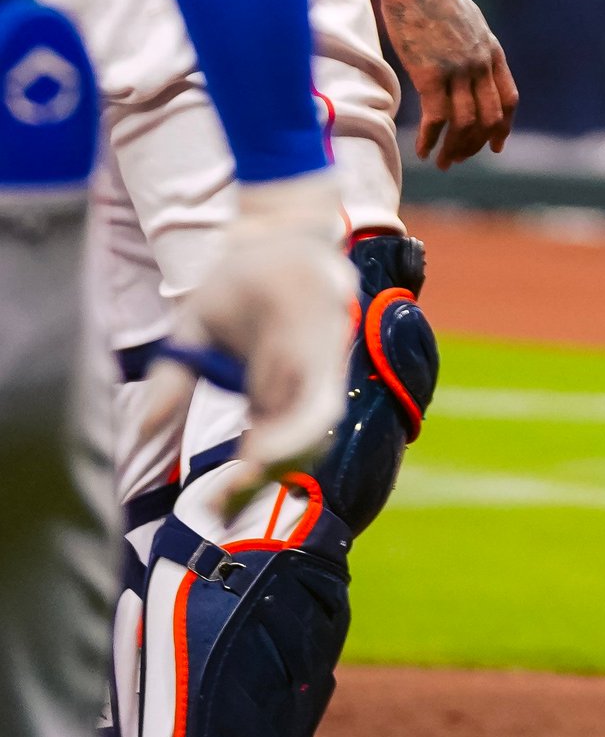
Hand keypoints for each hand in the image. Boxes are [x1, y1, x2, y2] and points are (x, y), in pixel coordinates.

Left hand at [133, 169, 354, 521]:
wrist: (287, 233)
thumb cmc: (241, 268)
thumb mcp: (197, 311)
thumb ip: (173, 371)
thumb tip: (143, 430)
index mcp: (307, 323)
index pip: (312, 399)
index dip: (284, 441)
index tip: (243, 464)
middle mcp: (328, 347)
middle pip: (319, 424)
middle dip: (278, 468)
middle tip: (224, 503)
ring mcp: (328, 361)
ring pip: (314, 428)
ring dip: (274, 466)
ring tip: (224, 498)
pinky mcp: (319, 374)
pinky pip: (302, 419)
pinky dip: (274, 448)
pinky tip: (240, 468)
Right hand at [381, 0, 518, 168]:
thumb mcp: (471, 21)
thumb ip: (476, 46)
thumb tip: (473, 64)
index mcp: (492, 51)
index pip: (509, 99)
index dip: (504, 127)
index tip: (496, 146)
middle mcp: (480, 64)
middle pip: (490, 118)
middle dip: (476, 144)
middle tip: (459, 158)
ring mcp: (458, 70)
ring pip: (465, 123)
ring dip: (454, 149)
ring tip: (441, 162)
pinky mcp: (430, 74)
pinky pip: (437, 118)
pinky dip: (432, 139)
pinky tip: (423, 151)